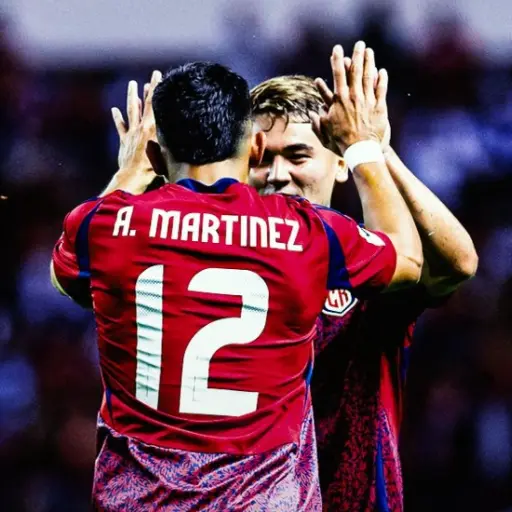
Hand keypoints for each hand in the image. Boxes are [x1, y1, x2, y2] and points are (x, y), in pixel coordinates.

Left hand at [111, 70, 161, 185]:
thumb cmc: (152, 170)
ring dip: (133, 97)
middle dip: (149, 89)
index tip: (159, 76)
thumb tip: (179, 130)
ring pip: (131, 111)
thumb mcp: (165, 153)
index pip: (155, 104)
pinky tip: (115, 109)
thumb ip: (169, 140)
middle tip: (152, 75)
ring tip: (133, 84)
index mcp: (152, 129)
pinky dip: (118, 118)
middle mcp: (141, 128)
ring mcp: (131, 133)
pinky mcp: (124, 142)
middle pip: (145, 104)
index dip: (157, 89)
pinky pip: (121, 127)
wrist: (133, 177)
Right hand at [312, 42, 388, 154]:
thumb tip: (313, 116)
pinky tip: (381, 72)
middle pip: (356, 71)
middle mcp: (354, 97)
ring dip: (370, 63)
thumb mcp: (325, 134)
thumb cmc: (341, 143)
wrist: (361, 151)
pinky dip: (381, 80)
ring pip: (369, 77)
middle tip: (359, 44)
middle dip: (357, 56)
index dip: (337, 60)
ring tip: (369, 52)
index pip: (338, 75)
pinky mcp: (379, 108)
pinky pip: (381, 90)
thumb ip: (318, 123)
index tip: (337, 49)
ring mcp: (368, 101)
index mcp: (340, 100)